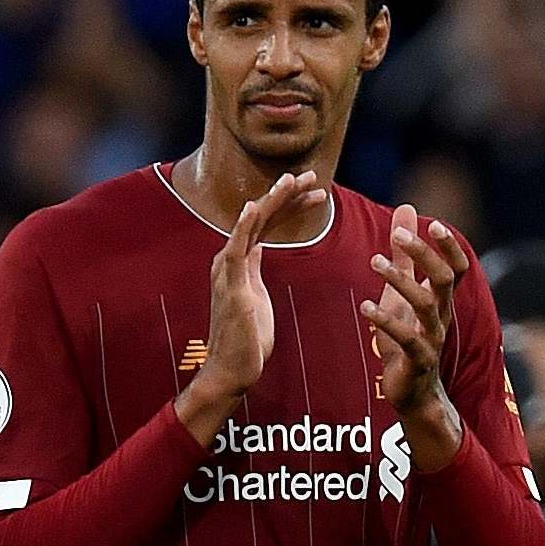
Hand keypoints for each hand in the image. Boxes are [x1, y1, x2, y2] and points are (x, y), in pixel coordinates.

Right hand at [177, 171, 326, 444]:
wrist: (233, 370)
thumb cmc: (246, 339)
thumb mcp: (255, 296)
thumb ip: (254, 271)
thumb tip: (258, 249)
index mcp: (241, 262)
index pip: (267, 223)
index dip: (290, 204)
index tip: (316, 191)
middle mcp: (231, 260)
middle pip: (261, 217)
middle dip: (287, 195)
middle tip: (313, 176)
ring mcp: (229, 271)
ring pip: (251, 225)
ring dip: (272, 201)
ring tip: (293, 180)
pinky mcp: (232, 286)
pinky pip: (236, 250)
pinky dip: (243, 227)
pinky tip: (253, 207)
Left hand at [363, 207, 469, 414]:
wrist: (414, 393)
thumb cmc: (408, 339)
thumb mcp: (403, 293)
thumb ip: (405, 256)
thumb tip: (407, 210)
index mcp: (441, 300)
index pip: (457, 267)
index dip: (449, 246)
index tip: (433, 223)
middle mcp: (441, 316)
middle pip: (443, 279)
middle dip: (423, 255)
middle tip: (397, 236)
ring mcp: (431, 338)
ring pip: (425, 305)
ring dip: (400, 281)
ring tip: (375, 262)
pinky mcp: (417, 359)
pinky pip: (406, 338)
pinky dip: (385, 320)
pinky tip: (365, 308)